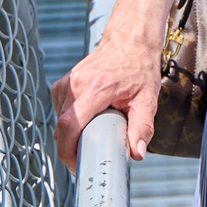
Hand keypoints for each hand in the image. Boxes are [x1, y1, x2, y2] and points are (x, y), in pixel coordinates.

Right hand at [52, 24, 161, 168]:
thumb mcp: (147, 100)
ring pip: (59, 120)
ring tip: (92, 135)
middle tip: (90, 157)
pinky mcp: (64, 83)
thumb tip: (137, 154)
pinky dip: (70, 120)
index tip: (78, 165)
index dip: (67, 151)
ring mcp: (67, 82)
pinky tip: (87, 119)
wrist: (130, 41)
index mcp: (95, 89)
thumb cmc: (140, 68)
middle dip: (71, 148)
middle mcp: (76, 84)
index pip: (68, 126)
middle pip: (61, 127)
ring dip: (71, 134)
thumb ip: (143, 127)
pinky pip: (60, 110)